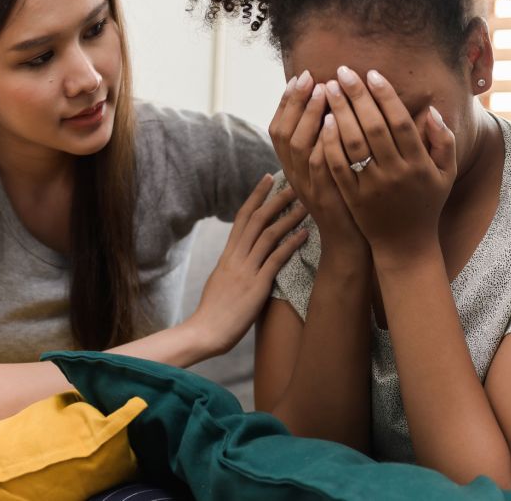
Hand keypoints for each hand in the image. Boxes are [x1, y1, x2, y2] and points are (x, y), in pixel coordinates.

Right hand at [190, 174, 307, 355]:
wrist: (205, 331)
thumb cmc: (213, 312)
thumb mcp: (220, 281)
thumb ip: (232, 266)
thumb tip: (241, 259)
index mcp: (228, 254)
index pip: (242, 217)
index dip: (256, 196)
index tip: (267, 179)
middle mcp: (236, 257)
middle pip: (257, 220)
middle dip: (276, 199)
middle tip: (293, 184)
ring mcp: (246, 270)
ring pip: (269, 235)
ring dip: (289, 218)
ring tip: (306, 205)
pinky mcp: (256, 286)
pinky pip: (275, 259)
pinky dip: (291, 244)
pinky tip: (304, 234)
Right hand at [268, 71, 365, 248]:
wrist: (349, 241)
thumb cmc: (344, 200)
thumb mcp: (327, 169)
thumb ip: (323, 142)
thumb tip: (329, 107)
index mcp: (291, 167)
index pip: (278, 129)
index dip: (285, 102)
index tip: (299, 77)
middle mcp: (293, 175)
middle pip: (283, 133)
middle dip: (294, 102)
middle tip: (310, 76)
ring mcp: (307, 186)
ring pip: (298, 145)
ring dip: (309, 115)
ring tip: (323, 90)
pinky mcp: (324, 195)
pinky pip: (319, 164)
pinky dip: (324, 141)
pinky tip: (334, 121)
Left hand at [320, 67, 455, 252]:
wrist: (406, 245)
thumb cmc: (426, 203)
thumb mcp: (446, 174)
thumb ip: (443, 141)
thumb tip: (431, 109)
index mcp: (419, 164)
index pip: (401, 122)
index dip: (386, 96)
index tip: (372, 73)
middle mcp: (396, 173)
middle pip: (373, 127)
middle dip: (356, 97)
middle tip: (342, 72)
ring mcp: (372, 186)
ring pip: (353, 144)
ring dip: (339, 113)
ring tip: (328, 88)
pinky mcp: (353, 197)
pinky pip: (338, 166)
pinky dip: (330, 143)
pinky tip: (323, 122)